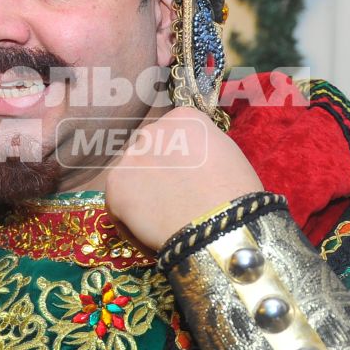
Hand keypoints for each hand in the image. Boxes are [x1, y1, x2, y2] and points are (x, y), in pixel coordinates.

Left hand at [102, 106, 263, 250]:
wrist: (219, 224)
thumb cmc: (235, 194)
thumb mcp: (227, 154)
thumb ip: (201, 148)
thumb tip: (190, 160)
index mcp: (183, 118)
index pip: (174, 134)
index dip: (181, 159)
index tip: (189, 178)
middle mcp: (152, 130)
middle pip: (149, 151)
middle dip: (158, 172)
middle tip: (174, 198)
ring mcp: (130, 157)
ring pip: (131, 175)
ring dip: (142, 192)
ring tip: (163, 218)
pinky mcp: (114, 185)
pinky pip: (118, 203)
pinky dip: (130, 219)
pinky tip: (151, 231)